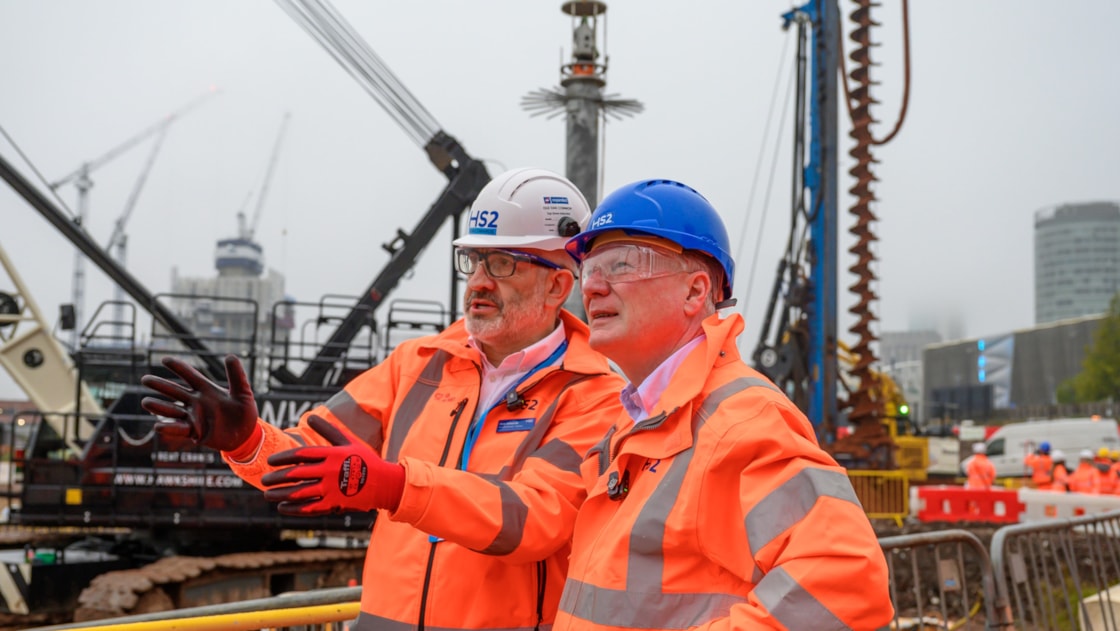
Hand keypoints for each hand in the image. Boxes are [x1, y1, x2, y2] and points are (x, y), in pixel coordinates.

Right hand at [141, 354, 259, 451]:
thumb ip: (236, 376)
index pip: (190, 376)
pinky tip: (157, 426)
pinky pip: (179, 429)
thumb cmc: (244, 412)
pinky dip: (169, 428)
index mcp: (207, 389)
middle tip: (145, 379)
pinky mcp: (195, 432)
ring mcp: (194, 416)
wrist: (246, 435)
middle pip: (175, 391)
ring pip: (172, 410)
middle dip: (160, 385)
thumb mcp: (243, 392)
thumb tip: (230, 356)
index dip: (178, 367)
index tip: (165, 359)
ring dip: (159, 406)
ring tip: (145, 402)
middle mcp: (196, 401)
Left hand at [261, 415, 404, 514]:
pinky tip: (282, 507)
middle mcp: (330, 471)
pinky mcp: (335, 504)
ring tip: (268, 495)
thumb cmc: (365, 460)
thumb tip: (309, 417)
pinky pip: (309, 508)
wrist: (385, 483)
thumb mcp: (348, 441)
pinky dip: (294, 508)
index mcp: (332, 454)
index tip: (271, 461)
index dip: (283, 458)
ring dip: (280, 494)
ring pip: (299, 492)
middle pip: (296, 473)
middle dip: (277, 477)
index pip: (301, 454)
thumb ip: (328, 429)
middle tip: (264, 479)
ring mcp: (332, 489)